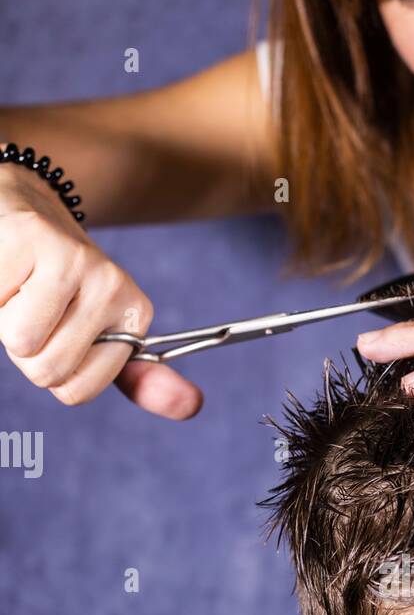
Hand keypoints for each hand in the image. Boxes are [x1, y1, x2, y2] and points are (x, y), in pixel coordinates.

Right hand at [0, 153, 202, 418]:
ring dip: (3, 320)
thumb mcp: (101, 336)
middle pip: (46, 370)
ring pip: (19, 341)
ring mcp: (72, 259)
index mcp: (134, 313)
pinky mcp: (28, 238)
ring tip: (18, 289)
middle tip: (32, 308)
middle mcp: (112, 284)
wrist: (24, 207)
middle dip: (25, 349)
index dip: (52, 370)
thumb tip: (194, 407)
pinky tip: (4, 268)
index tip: (58, 332)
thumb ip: (140, 381)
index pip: (76, 392)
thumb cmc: (55, 285)